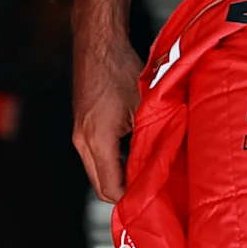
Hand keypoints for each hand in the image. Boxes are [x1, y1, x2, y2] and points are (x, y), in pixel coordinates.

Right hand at [71, 0, 144, 203]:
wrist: (97, 42)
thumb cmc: (118, 68)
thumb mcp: (142, 106)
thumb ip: (150, 136)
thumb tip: (166, 162)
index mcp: (96, 140)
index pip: (110, 188)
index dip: (132, 200)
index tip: (153, 204)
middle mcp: (82, 141)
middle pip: (102, 185)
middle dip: (126, 195)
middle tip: (153, 198)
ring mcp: (80, 134)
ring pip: (99, 172)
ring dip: (121, 179)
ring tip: (148, 179)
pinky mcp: (83, 126)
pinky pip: (97, 157)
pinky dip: (115, 164)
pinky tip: (136, 158)